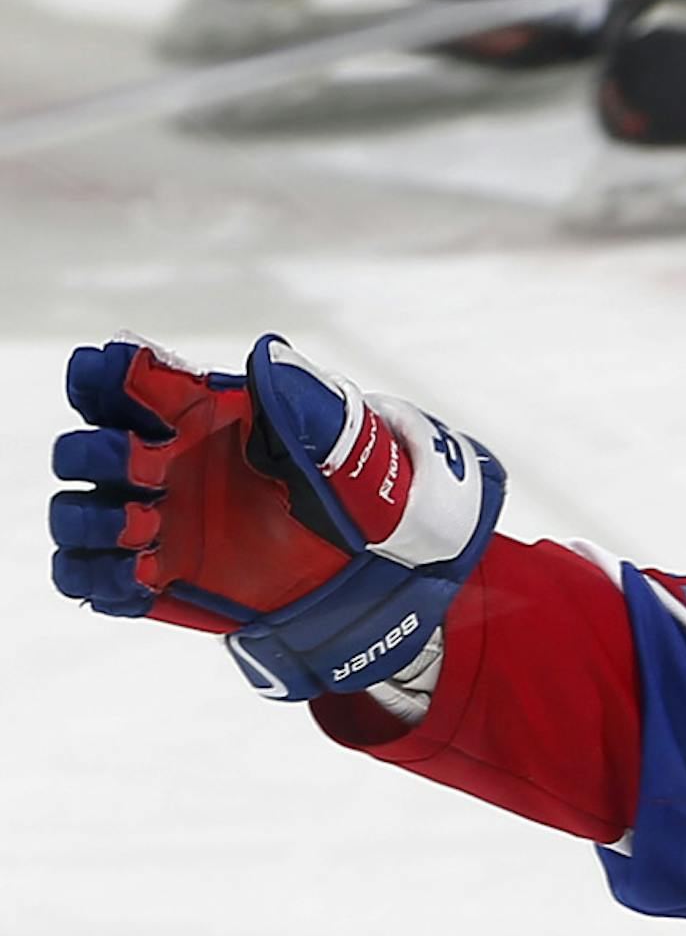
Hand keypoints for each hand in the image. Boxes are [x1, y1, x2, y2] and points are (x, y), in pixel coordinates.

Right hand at [52, 335, 502, 703]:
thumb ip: (298, 395)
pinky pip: (89, 579)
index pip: (113, 382)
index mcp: (187, 415)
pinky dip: (100, 579)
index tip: (121, 382)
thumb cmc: (343, 480)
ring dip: (92, 520)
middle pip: (80, 451)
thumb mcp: (332, 434)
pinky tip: (145, 573)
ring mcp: (151, 523)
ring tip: (147, 526)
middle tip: (155, 468)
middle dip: (99, 454)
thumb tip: (266, 356)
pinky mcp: (155, 578)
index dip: (102, 379)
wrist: (362, 557)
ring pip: (73, 516)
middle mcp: (157, 464)